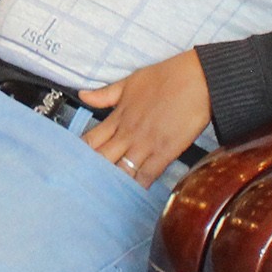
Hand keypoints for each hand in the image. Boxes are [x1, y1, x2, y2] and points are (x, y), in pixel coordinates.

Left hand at [78, 49, 212, 183]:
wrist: (198, 79)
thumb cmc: (168, 76)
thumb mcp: (130, 81)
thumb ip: (105, 93)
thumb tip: (83, 95)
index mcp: (118, 116)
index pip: (90, 140)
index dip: (79, 154)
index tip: (72, 163)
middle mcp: (128, 132)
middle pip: (101, 159)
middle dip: (90, 173)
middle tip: (82, 186)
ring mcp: (145, 144)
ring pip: (121, 170)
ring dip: (112, 182)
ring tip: (102, 195)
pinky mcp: (165, 152)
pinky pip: (147, 175)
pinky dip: (138, 186)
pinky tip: (131, 194)